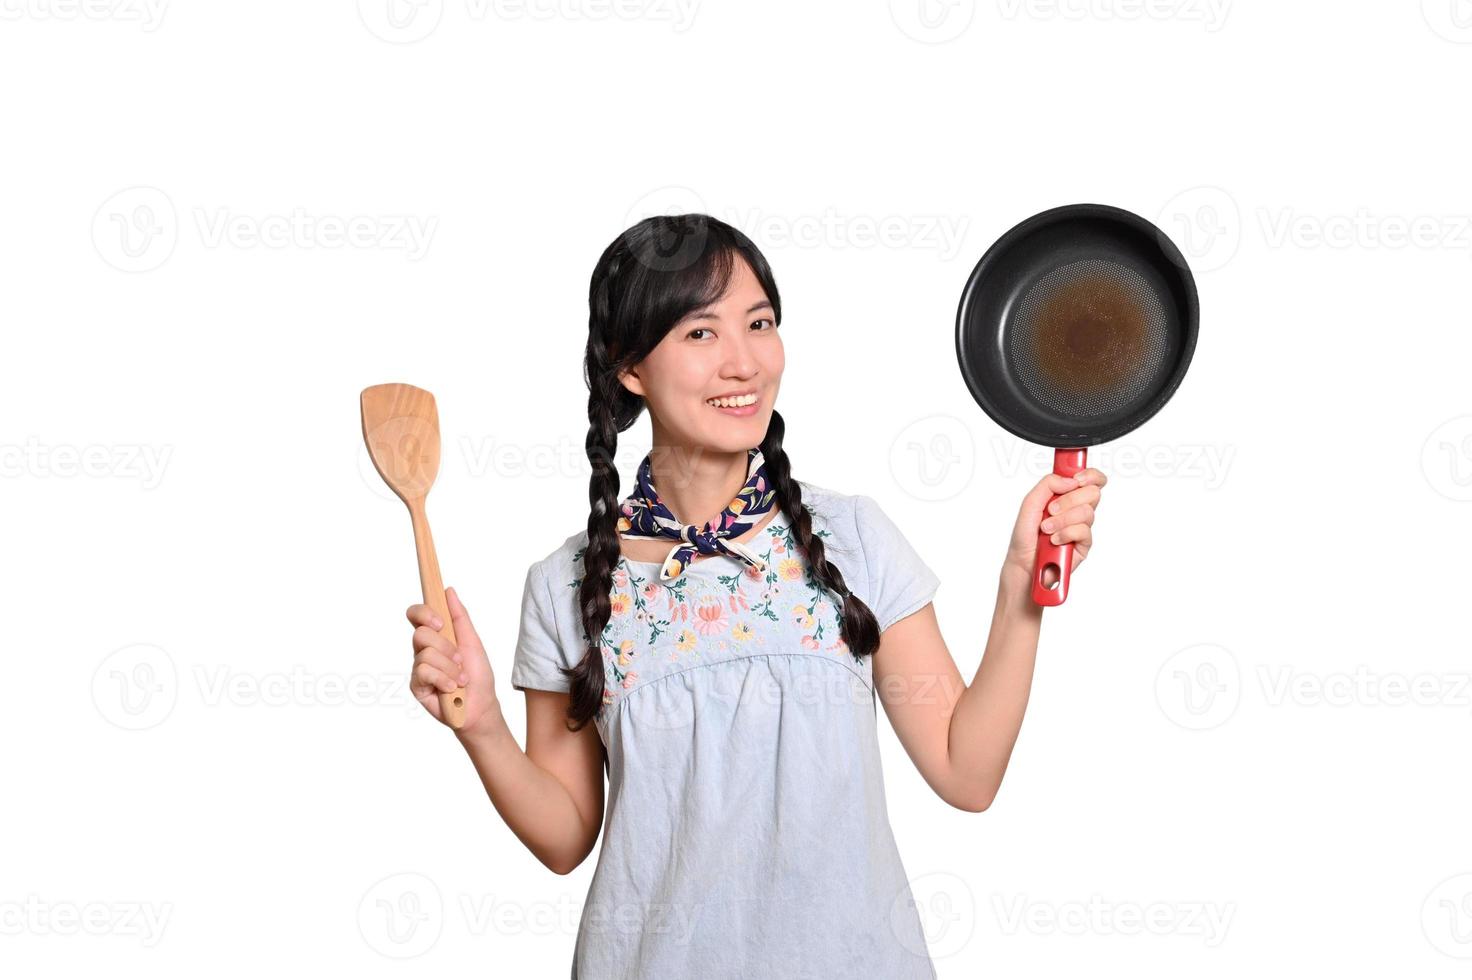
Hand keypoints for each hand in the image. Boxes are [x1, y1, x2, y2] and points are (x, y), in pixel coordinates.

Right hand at [406, 586, 497, 734]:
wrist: (481, 705)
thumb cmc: (478, 675)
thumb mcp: (472, 642)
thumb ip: (460, 617)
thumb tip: (449, 590)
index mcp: (436, 637)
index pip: (416, 615)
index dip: (423, 613)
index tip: (440, 623)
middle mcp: (423, 650)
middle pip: (419, 634)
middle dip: (446, 647)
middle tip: (459, 659)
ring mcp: (419, 668)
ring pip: (425, 655)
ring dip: (450, 667)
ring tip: (460, 679)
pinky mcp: (416, 685)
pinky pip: (424, 672)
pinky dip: (444, 679)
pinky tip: (451, 688)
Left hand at [1004, 467, 1107, 585]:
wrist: (1022, 562)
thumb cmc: (1025, 535)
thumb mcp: (1030, 503)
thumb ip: (1048, 484)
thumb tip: (1071, 480)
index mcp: (1066, 496)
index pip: (1091, 480)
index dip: (1090, 475)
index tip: (1078, 479)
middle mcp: (1077, 510)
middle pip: (1093, 493)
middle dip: (1069, 500)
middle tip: (1051, 510)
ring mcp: (1082, 527)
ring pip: (1087, 512)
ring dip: (1062, 520)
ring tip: (1047, 529)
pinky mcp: (1085, 545)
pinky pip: (1083, 531)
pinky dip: (1065, 534)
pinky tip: (1055, 540)